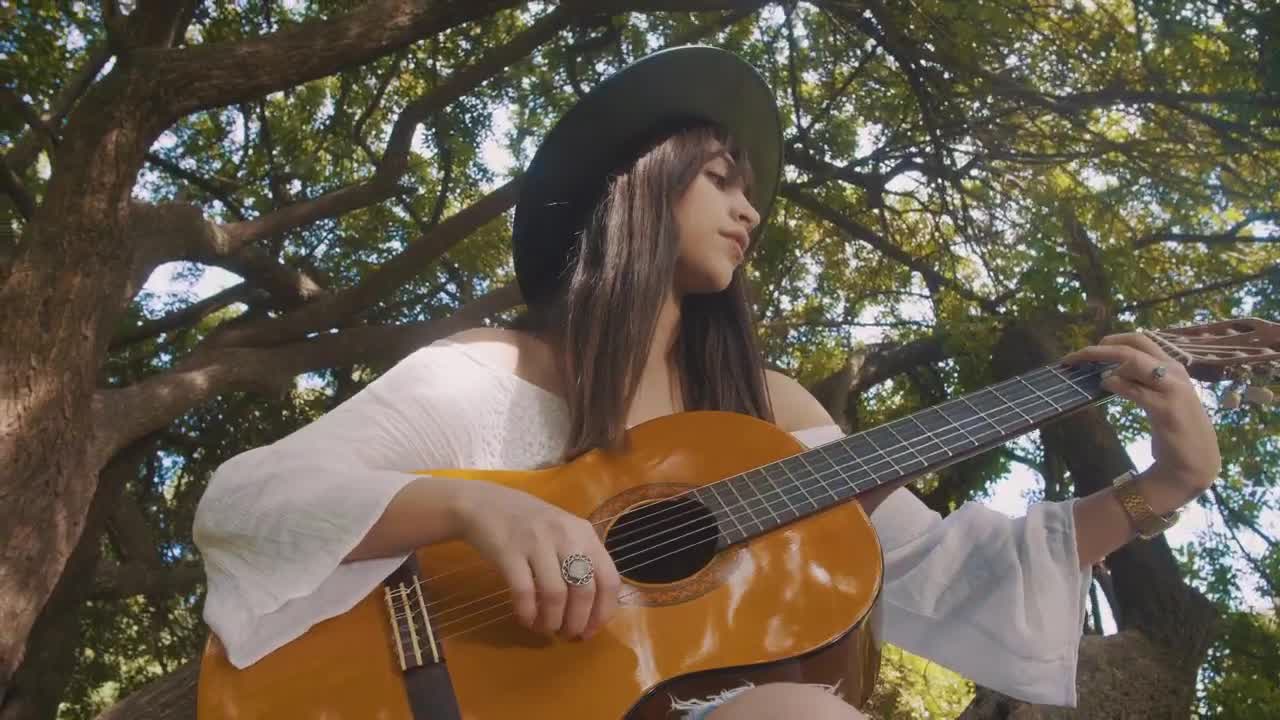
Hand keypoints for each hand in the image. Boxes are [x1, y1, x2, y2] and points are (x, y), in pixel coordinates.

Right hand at [452, 480, 620, 640]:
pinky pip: (524, 592)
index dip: (603, 611)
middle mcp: (565, 535)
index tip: (591, 631)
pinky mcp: (509, 552)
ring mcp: (537, 542)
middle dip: (577, 622)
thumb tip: (592, 611)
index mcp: (585, 533)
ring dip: (553, 621)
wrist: (484, 504)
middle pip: (584, 591)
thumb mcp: (564, 531)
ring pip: (556, 594)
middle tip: (567, 635)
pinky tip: (526, 619)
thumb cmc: (528, 522)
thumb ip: (581, 559)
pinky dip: (528, 612)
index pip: (609, 579)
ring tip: (546, 628)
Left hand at [1062, 331, 1221, 503]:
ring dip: (1103, 360)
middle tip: (1075, 356)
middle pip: (1136, 343)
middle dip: (1101, 346)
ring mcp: (1173, 389)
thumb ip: (1139, 383)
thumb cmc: (1174, 429)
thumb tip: (1107, 373)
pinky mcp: (1167, 411)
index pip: (1140, 340)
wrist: (1196, 462)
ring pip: (1134, 361)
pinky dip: (1117, 384)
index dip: (1112, 339)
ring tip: (1082, 370)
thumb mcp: (1158, 398)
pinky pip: (1136, 390)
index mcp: (1173, 367)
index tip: (1089, 348)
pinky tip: (1104, 385)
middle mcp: (1175, 372)